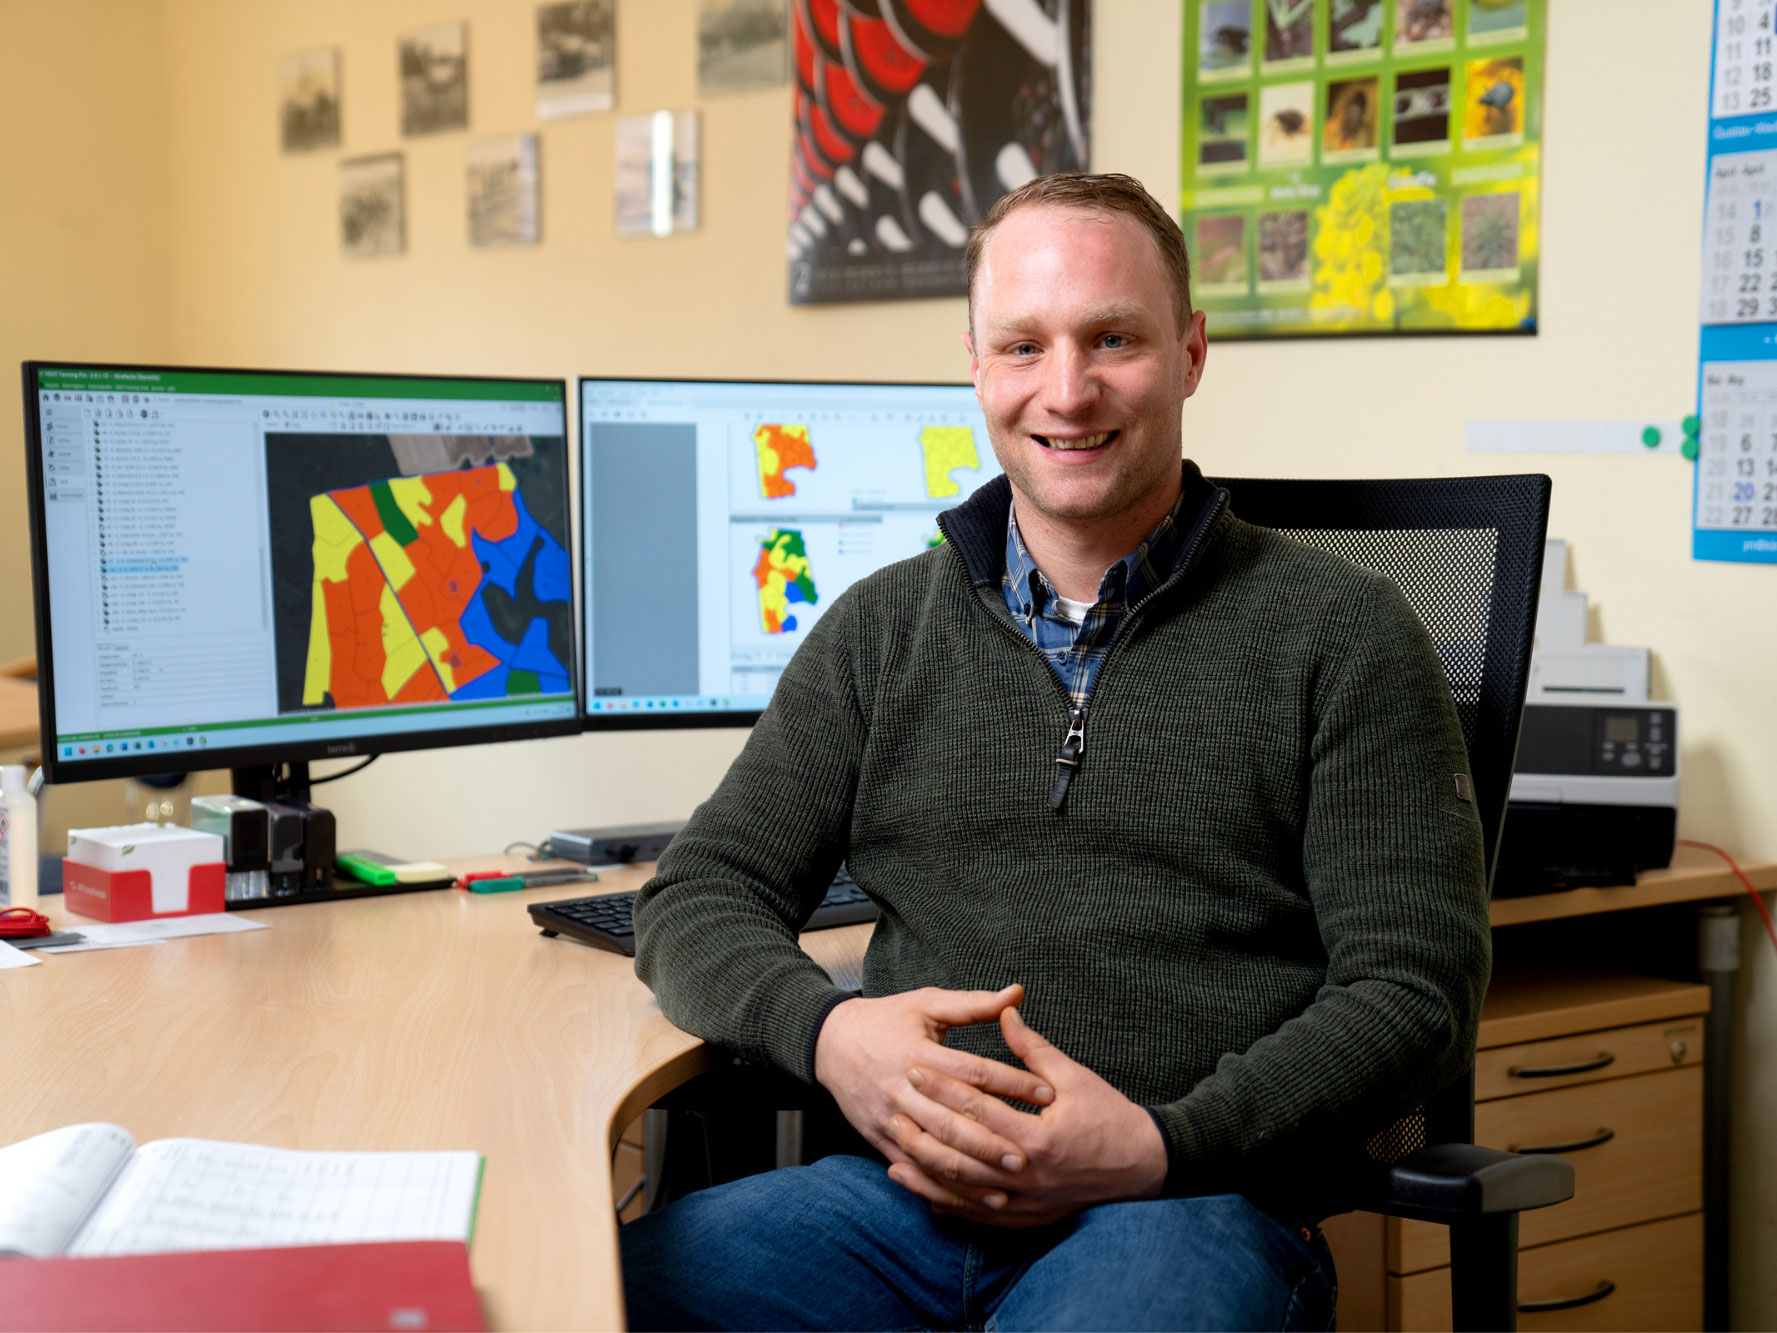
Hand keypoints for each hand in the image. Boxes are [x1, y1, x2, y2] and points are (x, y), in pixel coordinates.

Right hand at [813, 985, 1054, 1166]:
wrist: (829, 1044)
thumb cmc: (885, 1020)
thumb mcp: (927, 1003)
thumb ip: (974, 1003)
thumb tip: (1017, 993)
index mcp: (918, 1052)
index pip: (972, 1072)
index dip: (1012, 1083)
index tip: (1048, 1094)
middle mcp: (903, 1088)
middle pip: (953, 1119)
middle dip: (992, 1140)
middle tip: (1030, 1154)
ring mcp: (890, 1118)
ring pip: (934, 1150)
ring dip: (970, 1170)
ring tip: (1007, 1182)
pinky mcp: (880, 1139)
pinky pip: (915, 1168)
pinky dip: (943, 1185)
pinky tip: (970, 1196)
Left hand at [885, 1005, 1168, 1227]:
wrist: (1142, 1167)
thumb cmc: (1109, 1116)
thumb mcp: (1074, 1076)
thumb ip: (1033, 1047)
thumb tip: (1005, 1010)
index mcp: (1037, 1137)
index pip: (976, 1108)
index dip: (942, 1086)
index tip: (914, 1067)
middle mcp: (1027, 1175)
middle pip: (961, 1152)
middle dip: (924, 1129)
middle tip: (893, 1106)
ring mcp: (1025, 1202)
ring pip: (963, 1191)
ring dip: (926, 1173)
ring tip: (895, 1154)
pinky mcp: (1026, 1217)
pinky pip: (978, 1215)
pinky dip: (949, 1205)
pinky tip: (924, 1193)